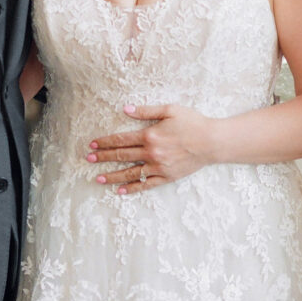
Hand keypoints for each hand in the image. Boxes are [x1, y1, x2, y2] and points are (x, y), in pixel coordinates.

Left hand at [86, 103, 212, 194]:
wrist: (212, 142)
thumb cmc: (192, 122)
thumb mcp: (169, 110)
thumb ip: (146, 110)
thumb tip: (126, 109)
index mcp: (150, 135)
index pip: (121, 140)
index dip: (105, 142)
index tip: (93, 144)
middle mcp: (152, 153)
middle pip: (122, 156)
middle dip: (103, 158)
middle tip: (89, 159)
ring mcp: (159, 167)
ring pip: (131, 173)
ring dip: (113, 176)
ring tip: (99, 179)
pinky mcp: (167, 177)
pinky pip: (147, 185)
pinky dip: (133, 188)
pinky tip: (121, 191)